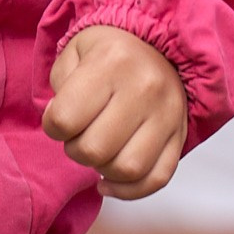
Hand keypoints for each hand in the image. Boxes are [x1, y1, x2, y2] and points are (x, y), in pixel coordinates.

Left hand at [44, 24, 187, 200]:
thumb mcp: (74, 53)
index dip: (53, 127)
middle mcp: (145, 88)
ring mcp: (168, 115)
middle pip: (95, 150)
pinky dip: (129, 189)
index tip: (59, 119)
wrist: (159, 44)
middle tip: (78, 135)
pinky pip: (157, 179)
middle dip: (75, 150)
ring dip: (102, 169)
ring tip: (98, 151)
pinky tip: (109, 180)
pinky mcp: (181, 135)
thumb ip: (60, 88)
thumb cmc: (109, 52)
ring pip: (127, 169)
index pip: (65, 120)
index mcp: (112, 63)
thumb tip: (63, 126)